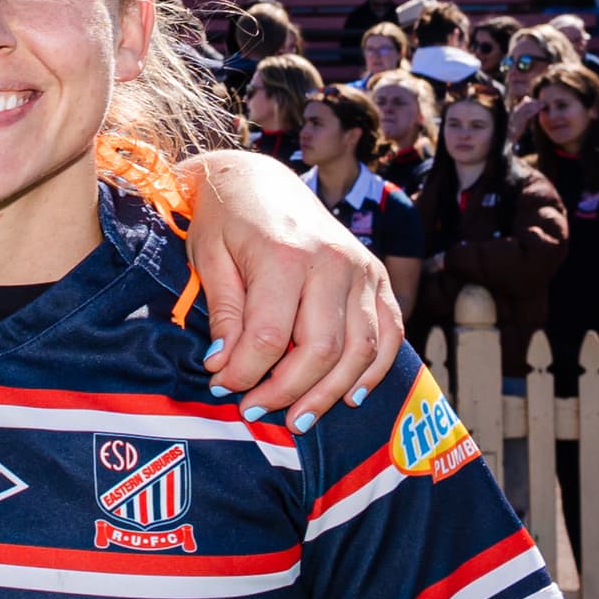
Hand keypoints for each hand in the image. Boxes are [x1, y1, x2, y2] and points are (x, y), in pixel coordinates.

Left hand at [180, 149, 403, 426]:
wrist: (257, 179)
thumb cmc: (227, 219)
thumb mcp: (209, 258)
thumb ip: (223, 312)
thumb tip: (223, 365)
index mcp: (285, 255)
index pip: (269, 337)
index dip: (244, 373)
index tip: (222, 386)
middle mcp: (332, 263)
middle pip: (320, 350)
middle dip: (286, 391)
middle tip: (255, 411)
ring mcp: (361, 270)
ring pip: (359, 350)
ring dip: (329, 393)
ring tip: (298, 419)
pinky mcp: (376, 277)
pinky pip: (389, 334)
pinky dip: (374, 370)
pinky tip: (351, 396)